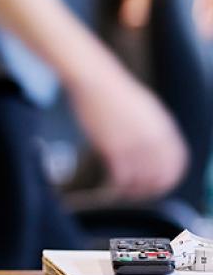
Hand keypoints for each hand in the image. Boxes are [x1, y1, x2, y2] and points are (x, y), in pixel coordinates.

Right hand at [71, 69, 188, 198]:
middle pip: (161, 176)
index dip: (170, 177)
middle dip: (152, 189)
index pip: (178, 163)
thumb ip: (156, 129)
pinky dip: (117, 187)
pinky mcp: (113, 149)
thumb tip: (157, 146)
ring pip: (141, 181)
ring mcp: (134, 145)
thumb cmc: (115, 92)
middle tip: (141, 193)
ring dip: (134, 191)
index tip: (161, 183)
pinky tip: (111, 187)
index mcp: (165, 128)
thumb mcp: (146, 108)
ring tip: (124, 193)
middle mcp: (153, 139)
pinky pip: (121, 178)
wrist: (95, 81)